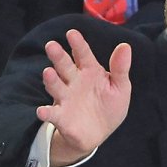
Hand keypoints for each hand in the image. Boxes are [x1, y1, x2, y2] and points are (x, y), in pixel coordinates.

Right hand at [37, 29, 131, 166]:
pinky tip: (42, 111)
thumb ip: (120, 68)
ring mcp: (66, 98)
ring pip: (56, 86)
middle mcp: (74, 81)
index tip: (72, 33)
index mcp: (90, 71)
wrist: (99, 134)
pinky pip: (52, 113)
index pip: (83, 55)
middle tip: (51, 45)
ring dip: (51, 80)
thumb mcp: (120, 87)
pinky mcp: (61, 116)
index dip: (78, 44)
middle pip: (64, 66)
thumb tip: (125, 46)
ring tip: (48, 72)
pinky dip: (46, 112)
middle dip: (58, 56)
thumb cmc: (109, 106)